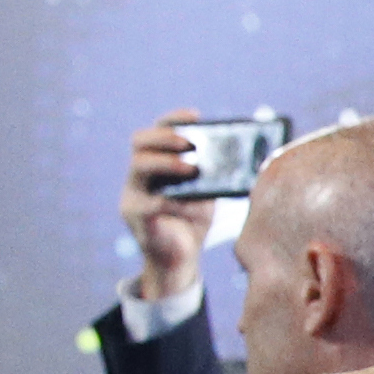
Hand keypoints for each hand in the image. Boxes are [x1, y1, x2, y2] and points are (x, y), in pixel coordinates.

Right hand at [122, 107, 215, 300]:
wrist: (181, 258)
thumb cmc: (193, 220)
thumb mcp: (205, 192)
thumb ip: (211, 173)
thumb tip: (242, 155)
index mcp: (155, 163)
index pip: (157, 131)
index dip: (173, 120)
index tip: (195, 116)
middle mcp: (138, 175)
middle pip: (140, 142)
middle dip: (166, 138)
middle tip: (191, 144)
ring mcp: (132, 194)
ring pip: (138, 166)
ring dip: (167, 164)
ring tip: (192, 169)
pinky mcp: (134, 217)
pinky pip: (149, 203)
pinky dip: (172, 202)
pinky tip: (191, 206)